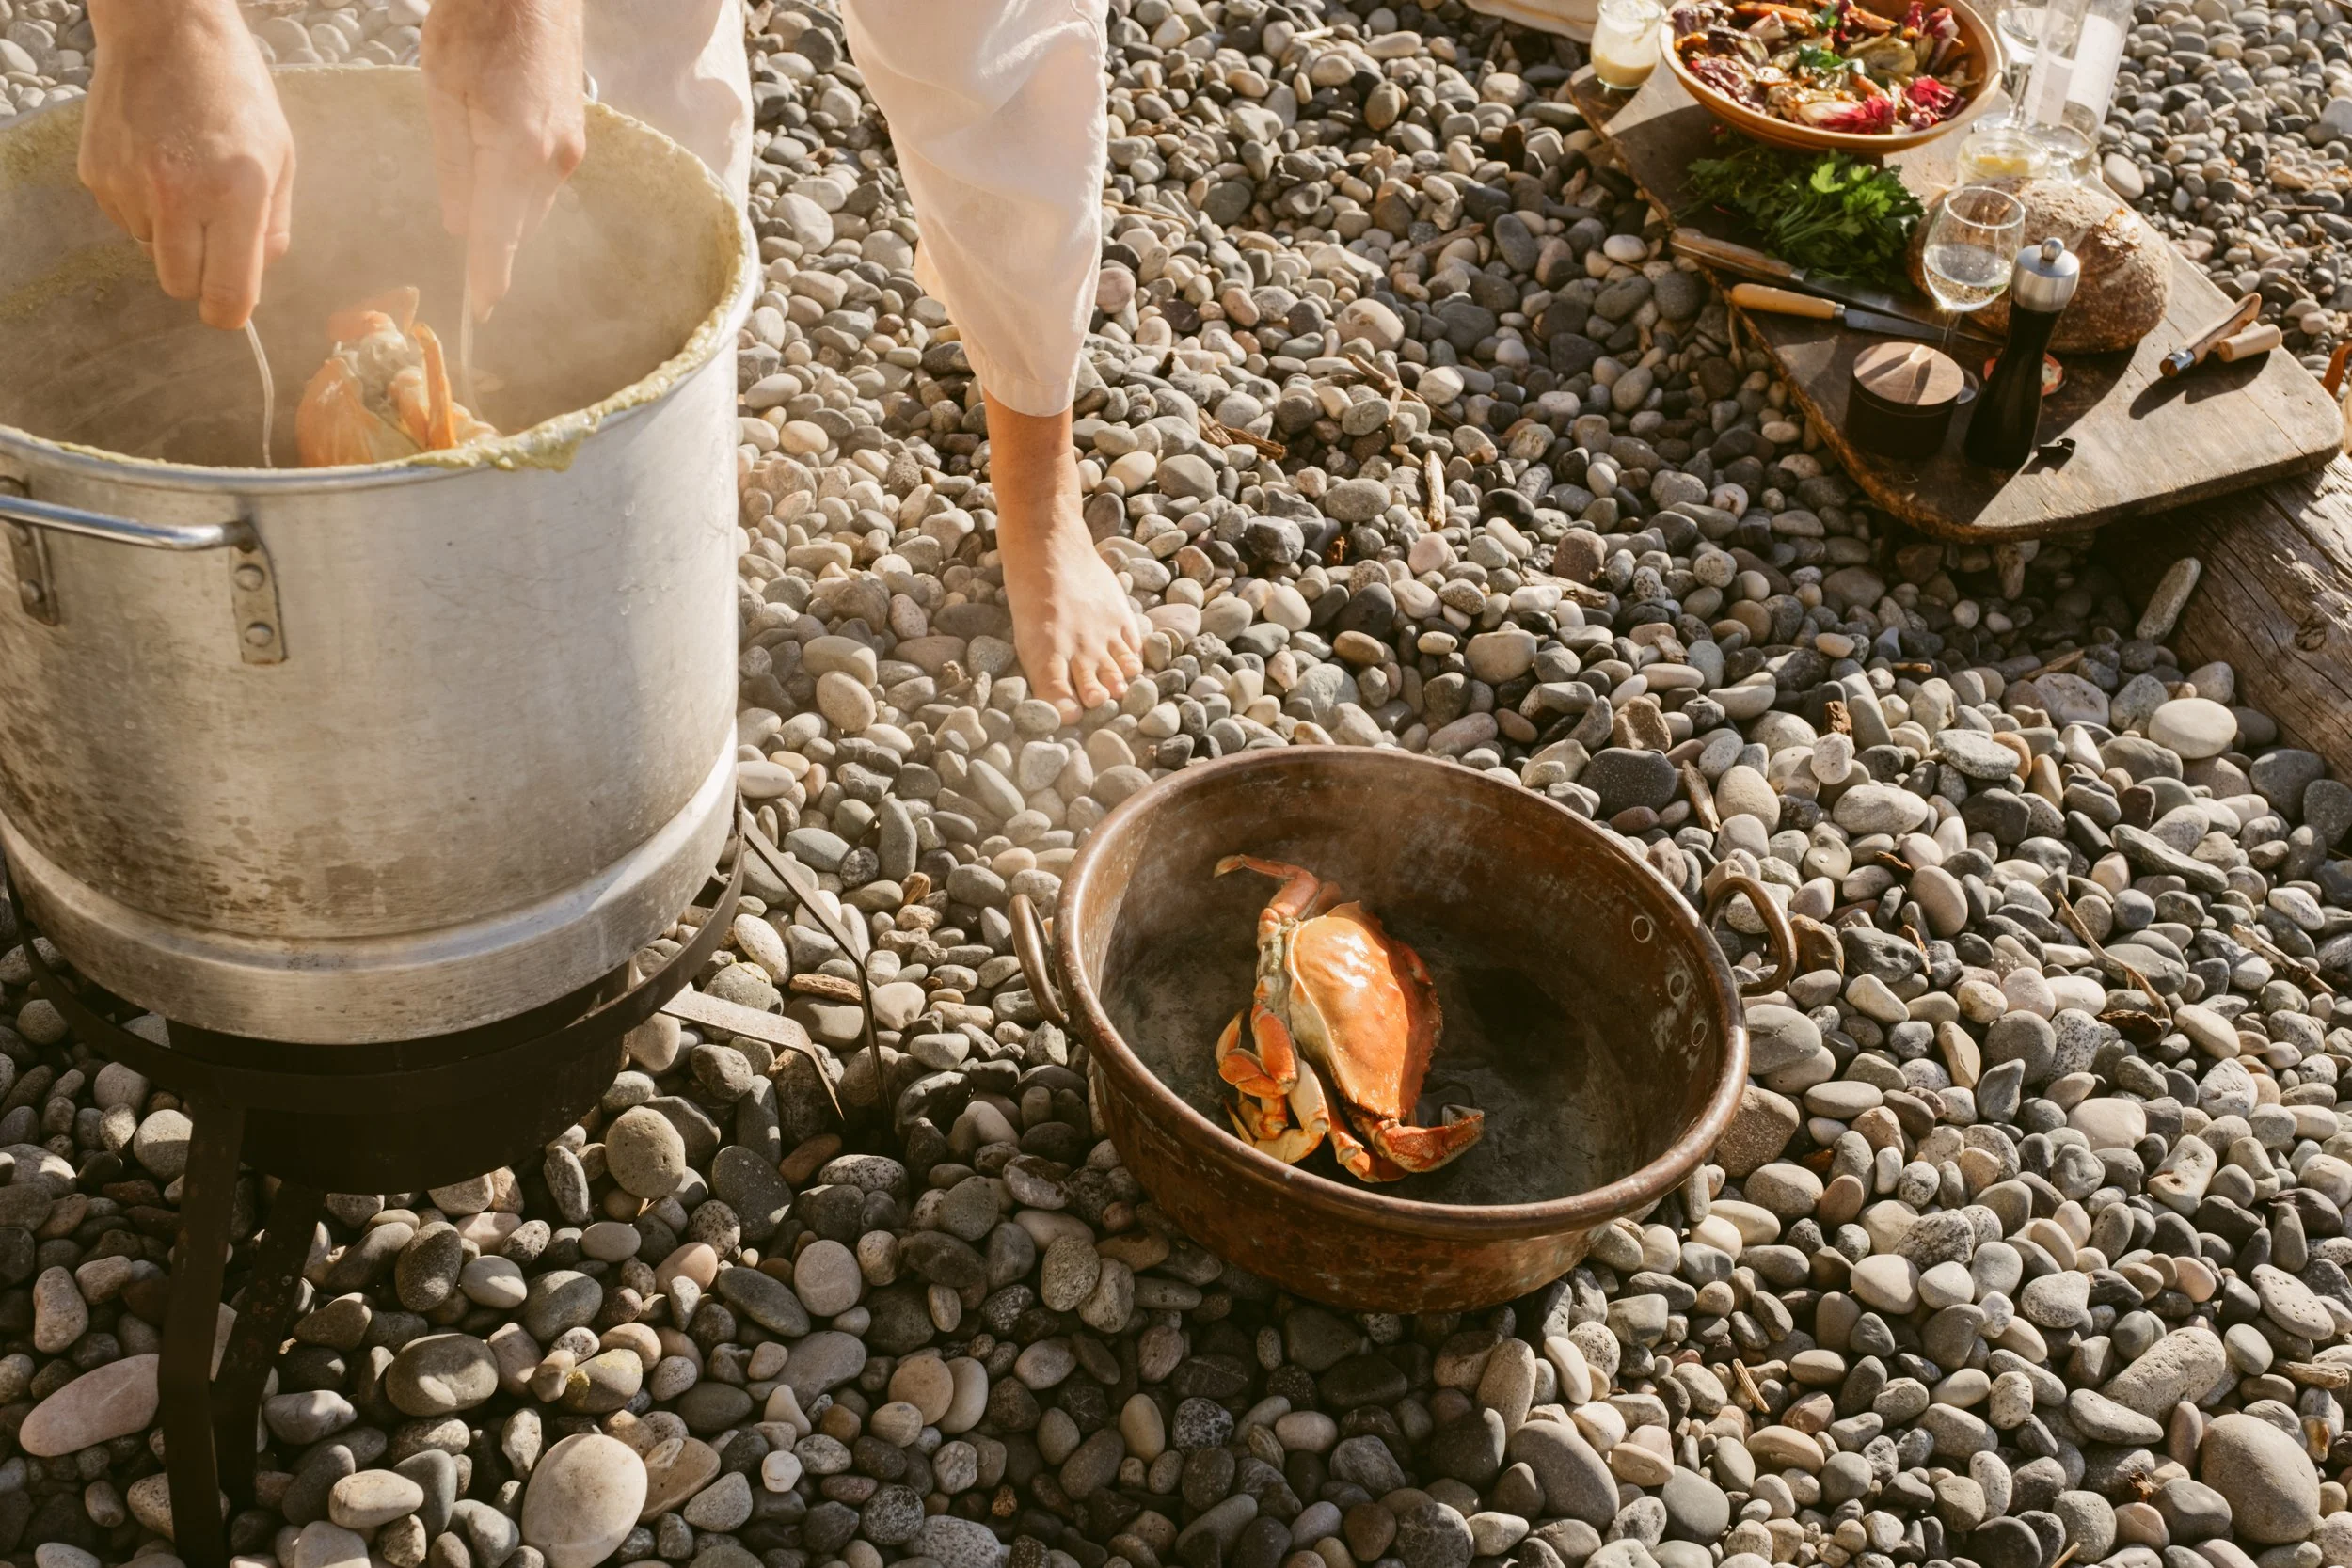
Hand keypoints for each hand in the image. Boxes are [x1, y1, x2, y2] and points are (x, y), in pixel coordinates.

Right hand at [78, 0, 294, 330]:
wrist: (166, 31)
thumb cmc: (234, 91)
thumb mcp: (280, 158)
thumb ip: (272, 226)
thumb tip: (258, 274)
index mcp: (235, 193)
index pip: (227, 293)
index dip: (230, 313)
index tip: (231, 310)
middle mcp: (178, 194)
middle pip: (180, 285)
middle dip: (200, 277)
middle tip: (213, 243)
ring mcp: (129, 184)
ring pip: (151, 252)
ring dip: (172, 236)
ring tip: (185, 181)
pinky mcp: (96, 173)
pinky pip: (125, 220)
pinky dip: (143, 208)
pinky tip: (157, 165)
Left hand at [421, 0, 586, 316]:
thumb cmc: (476, 23)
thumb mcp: (443, 91)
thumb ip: (454, 167)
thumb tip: (461, 227)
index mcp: (515, 149)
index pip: (499, 234)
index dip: (489, 277)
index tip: (480, 314)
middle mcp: (553, 159)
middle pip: (516, 226)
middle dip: (493, 247)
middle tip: (468, 272)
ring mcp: (570, 149)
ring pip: (531, 206)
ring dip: (506, 216)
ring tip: (477, 209)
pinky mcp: (576, 137)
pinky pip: (543, 183)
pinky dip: (519, 191)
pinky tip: (497, 169)